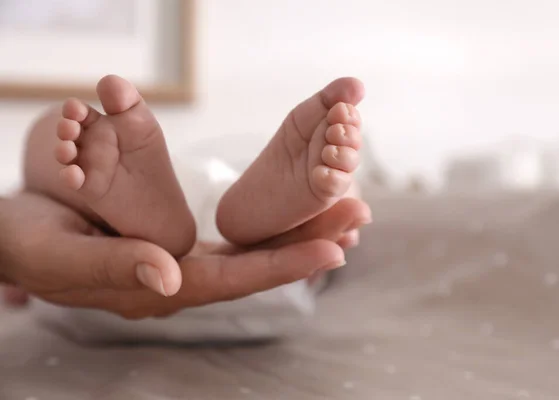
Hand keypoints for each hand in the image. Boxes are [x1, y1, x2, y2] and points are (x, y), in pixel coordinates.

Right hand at [0, 192, 369, 317]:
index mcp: (158, 288)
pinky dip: (269, 226)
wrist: (15, 236)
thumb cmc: (32, 246)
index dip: (284, 265)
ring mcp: (180, 265)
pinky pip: (233, 238)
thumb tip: (169, 278)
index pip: (235, 280)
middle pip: (257, 266)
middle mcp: (179, 280)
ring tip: (343, 210)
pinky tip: (295, 213)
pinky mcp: (174, 246)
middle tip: (357, 216)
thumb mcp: (63, 257)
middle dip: (308, 243)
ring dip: (298, 231)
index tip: (332, 248)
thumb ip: (115, 267)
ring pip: (251, 251)